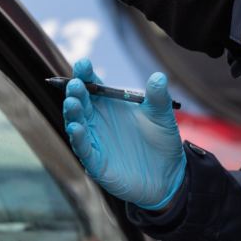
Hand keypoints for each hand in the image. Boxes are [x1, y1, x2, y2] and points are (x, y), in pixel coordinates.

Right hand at [63, 58, 185, 209]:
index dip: (86, 75)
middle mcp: (98, 120)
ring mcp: (95, 141)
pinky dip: (78, 138)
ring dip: (73, 113)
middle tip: (76, 84)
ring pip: (77, 124)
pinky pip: (84, 149)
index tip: (83, 64)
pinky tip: (76, 128)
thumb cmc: (161, 141)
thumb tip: (158, 77)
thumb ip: (158, 98)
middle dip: (76, 92)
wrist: (168, 175)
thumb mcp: (162, 116)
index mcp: (111, 105)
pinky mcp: (96, 162)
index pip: (93, 86)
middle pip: (81, 103)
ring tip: (73, 102)